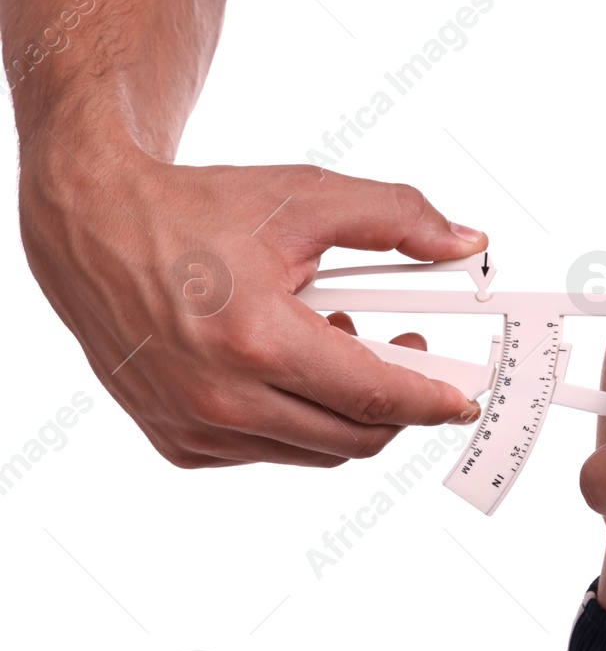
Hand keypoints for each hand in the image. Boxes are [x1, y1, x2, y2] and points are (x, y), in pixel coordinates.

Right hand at [18, 139, 486, 467]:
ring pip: (318, 451)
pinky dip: (298, 419)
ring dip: (347, 410)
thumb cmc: (197, 211)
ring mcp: (195, 428)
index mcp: (256, 339)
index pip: (373, 396)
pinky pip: (271, 451)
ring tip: (338, 343)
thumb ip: (398, 218)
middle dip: (400, 405)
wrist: (91, 226)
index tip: (464, 397)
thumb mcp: (305, 198)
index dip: (431, 400)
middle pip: (355, 437)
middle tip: (410, 354)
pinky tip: (290, 366)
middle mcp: (221, 398)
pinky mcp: (179, 443)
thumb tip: (469, 242)